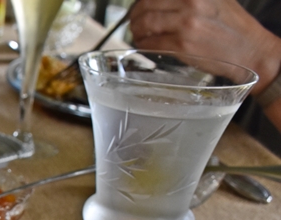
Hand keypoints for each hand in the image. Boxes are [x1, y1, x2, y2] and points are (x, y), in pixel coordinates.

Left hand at [128, 0, 280, 95]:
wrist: (250, 50)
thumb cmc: (232, 27)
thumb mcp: (213, 1)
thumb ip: (186, 1)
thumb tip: (159, 3)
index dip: (143, 2)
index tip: (139, 7)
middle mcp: (190, 3)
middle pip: (147, 5)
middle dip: (135, 15)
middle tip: (134, 22)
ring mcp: (185, 24)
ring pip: (145, 23)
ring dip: (137, 30)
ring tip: (138, 34)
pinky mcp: (181, 45)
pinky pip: (150, 43)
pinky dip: (143, 44)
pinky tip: (144, 45)